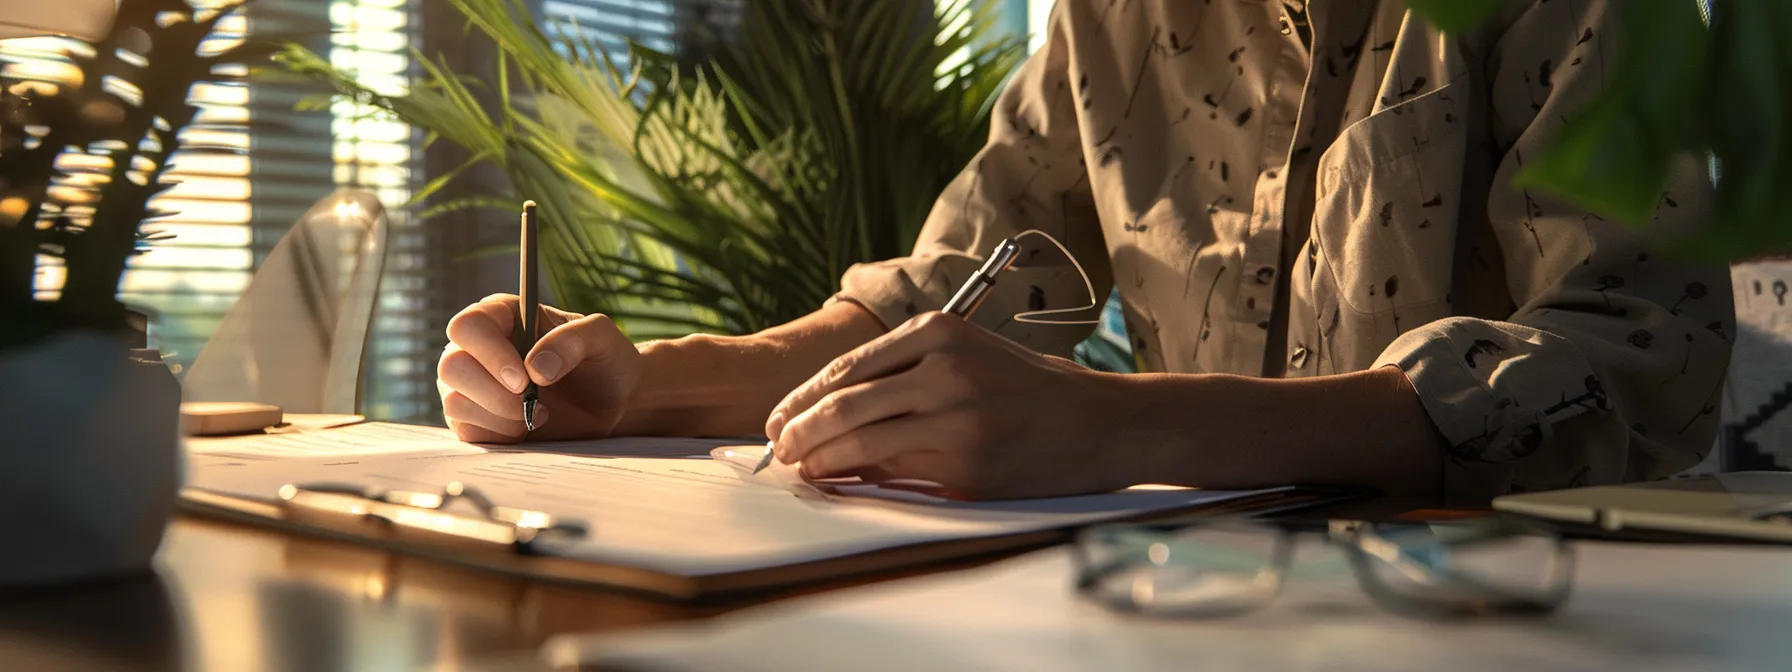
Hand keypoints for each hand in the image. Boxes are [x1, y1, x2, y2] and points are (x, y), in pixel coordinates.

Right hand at [437, 294, 641, 442]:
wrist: (614, 404)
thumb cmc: (605, 362)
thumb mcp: (602, 338)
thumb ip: (572, 340)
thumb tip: (536, 368)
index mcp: (502, 316)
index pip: (468, 327)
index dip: (489, 353)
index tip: (523, 379)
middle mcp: (478, 349)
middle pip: (451, 366)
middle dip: (494, 392)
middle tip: (534, 402)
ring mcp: (471, 386)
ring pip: (455, 402)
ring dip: (501, 416)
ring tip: (539, 414)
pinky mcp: (475, 420)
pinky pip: (466, 431)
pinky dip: (500, 434)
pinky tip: (527, 428)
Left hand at [764, 312, 1136, 498]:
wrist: (1101, 424)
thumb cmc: (1028, 390)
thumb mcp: (968, 357)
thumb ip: (905, 377)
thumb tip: (830, 414)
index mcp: (939, 331)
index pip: (848, 367)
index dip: (802, 398)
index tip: (779, 419)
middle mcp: (944, 367)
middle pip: (844, 403)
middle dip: (799, 431)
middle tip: (779, 450)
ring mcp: (956, 416)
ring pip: (862, 440)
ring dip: (820, 460)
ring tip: (800, 469)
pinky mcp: (967, 462)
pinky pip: (897, 473)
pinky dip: (859, 479)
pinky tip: (841, 482)